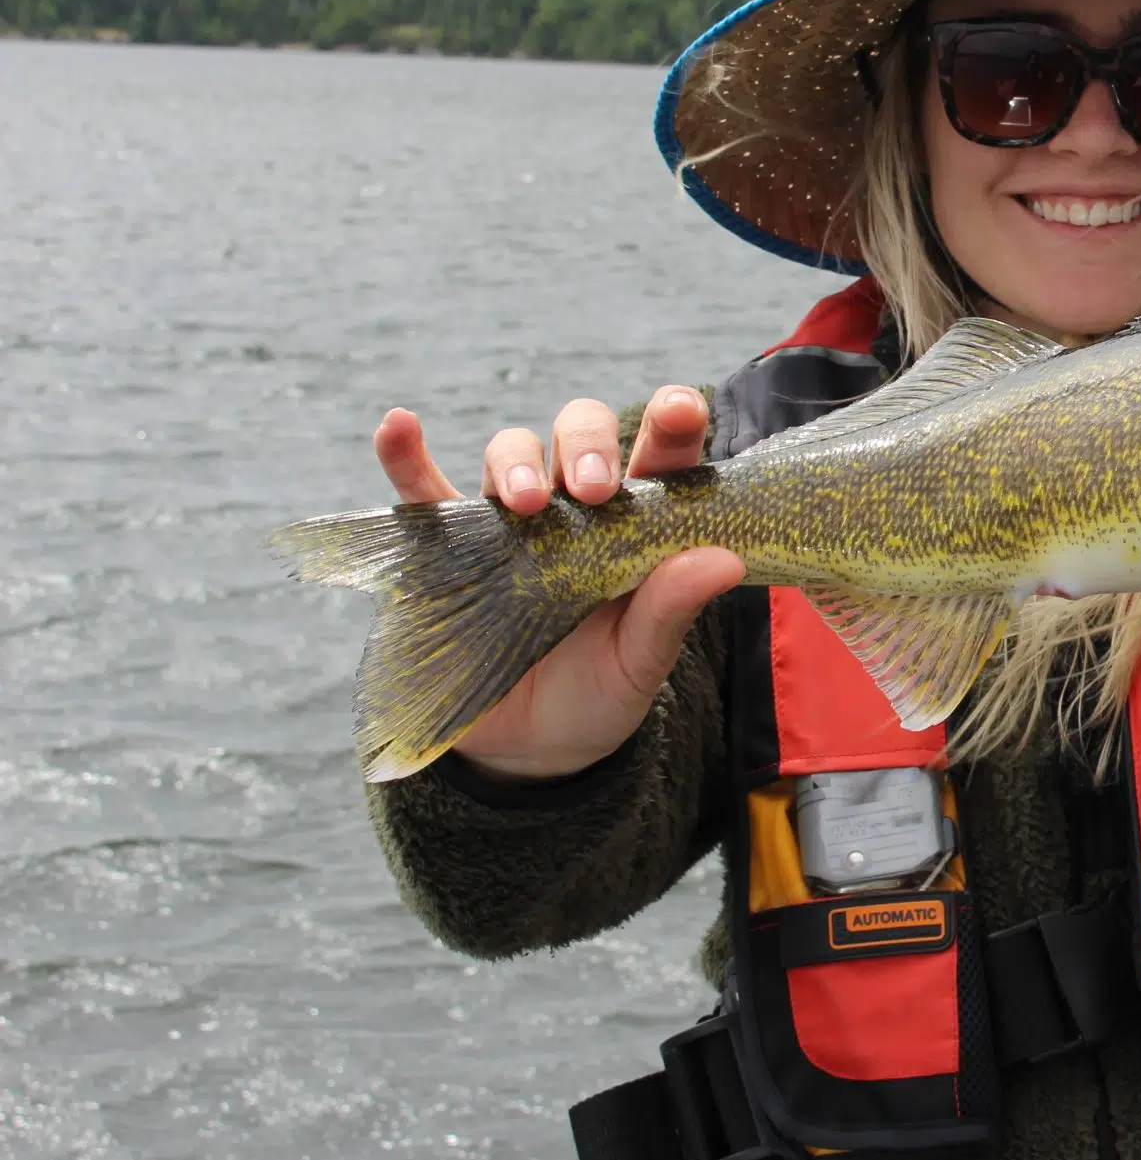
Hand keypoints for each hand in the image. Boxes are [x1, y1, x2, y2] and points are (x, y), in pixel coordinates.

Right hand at [371, 388, 744, 781]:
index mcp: (638, 525)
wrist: (529, 748)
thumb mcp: (640, 664)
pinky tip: (397, 427)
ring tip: (523, 502)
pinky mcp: (448, 549)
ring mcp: (508, 523)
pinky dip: (405, 457)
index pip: (662, 456)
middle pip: (580, 434)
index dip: (673, 422)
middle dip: (587, 444)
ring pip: (509, 451)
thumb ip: (673, 611)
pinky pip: (421, 492)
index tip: (678, 411)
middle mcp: (575, 509)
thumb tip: (725, 560)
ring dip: (514, 460)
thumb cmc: (599, 693)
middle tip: (594, 489)